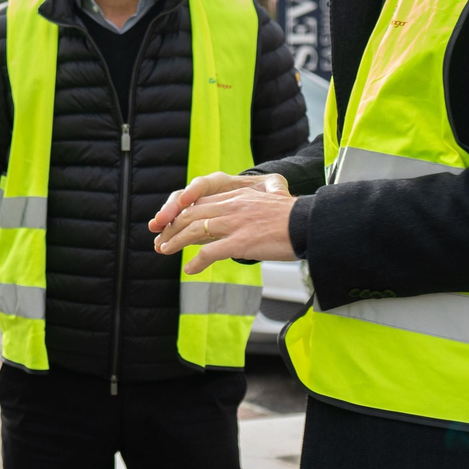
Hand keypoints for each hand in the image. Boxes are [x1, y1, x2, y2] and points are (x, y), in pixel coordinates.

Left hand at [150, 172, 296, 274]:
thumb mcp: (263, 207)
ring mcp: (235, 224)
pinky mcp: (241, 241)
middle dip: (172, 228)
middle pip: (192, 215)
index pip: (200, 204)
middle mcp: (232, 207)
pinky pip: (211, 252)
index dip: (181, 215)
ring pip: (195, 230)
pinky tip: (190, 270)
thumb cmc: (290, 219)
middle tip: (160, 240)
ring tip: (164, 251)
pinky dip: (197, 262)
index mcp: (237, 197)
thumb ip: (244, 212)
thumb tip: (232, 225)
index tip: (170, 225)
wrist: (308, 223)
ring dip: (176, 242)